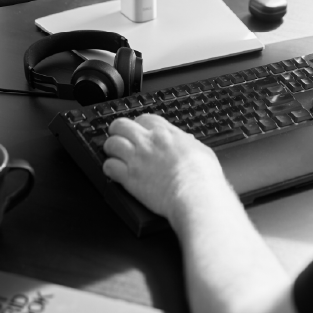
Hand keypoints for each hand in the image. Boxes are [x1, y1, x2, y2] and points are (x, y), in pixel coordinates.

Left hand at [102, 114, 228, 224]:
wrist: (195, 194)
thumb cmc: (203, 176)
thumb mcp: (200, 150)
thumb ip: (187, 143)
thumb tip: (185, 142)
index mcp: (166, 133)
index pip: (143, 118)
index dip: (138, 125)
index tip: (139, 132)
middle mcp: (148, 142)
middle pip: (121, 125)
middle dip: (118, 131)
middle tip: (119, 138)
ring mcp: (137, 158)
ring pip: (111, 143)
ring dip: (111, 149)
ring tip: (114, 154)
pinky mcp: (129, 177)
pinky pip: (109, 166)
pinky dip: (109, 168)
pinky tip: (115, 172)